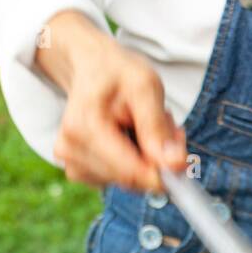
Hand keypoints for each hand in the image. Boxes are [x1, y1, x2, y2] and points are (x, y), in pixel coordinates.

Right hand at [36, 10, 186, 189]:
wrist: (91, 70)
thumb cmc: (117, 73)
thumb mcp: (145, 87)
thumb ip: (157, 128)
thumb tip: (175, 166)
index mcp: (84, 127)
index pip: (130, 172)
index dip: (163, 171)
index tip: (180, 152)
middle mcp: (70, 150)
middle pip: (131, 179)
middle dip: (155, 160)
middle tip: (164, 126)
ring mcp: (72, 164)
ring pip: (128, 182)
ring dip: (146, 161)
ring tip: (143, 127)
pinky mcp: (78, 172)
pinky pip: (118, 181)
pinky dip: (132, 165)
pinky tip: (130, 139)